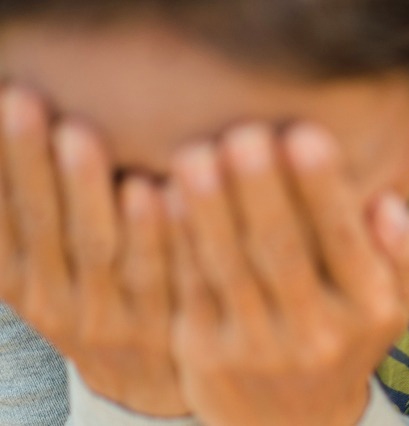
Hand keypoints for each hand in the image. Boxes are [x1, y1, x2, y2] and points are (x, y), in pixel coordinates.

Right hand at [0, 86, 187, 415]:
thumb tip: (7, 108)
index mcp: (19, 281)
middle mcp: (56, 301)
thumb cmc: (89, 290)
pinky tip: (162, 186)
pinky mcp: (167, 322)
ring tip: (82, 132)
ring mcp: (113, 314)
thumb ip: (27, 211)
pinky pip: (164, 272)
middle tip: (23, 98)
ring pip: (99, 247)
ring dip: (88, 188)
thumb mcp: (43, 265)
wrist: (146, 375)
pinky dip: (160, 230)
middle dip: (30, 160)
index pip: (0, 221)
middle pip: (42, 225)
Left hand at [165, 123, 408, 425]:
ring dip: (207, 209)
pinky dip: (175, 242)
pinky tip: (160, 198)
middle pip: (280, 252)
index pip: (343, 242)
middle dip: (259, 191)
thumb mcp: (394, 305)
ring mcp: (257, 346)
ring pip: (227, 267)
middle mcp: (315, 331)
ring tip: (194, 154)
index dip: (322, 190)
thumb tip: (387, 202)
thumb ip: (402, 252)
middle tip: (243, 134)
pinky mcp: (205, 352)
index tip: (305, 133)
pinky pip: (188, 288)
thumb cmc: (346, 338)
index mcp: (368, 310)